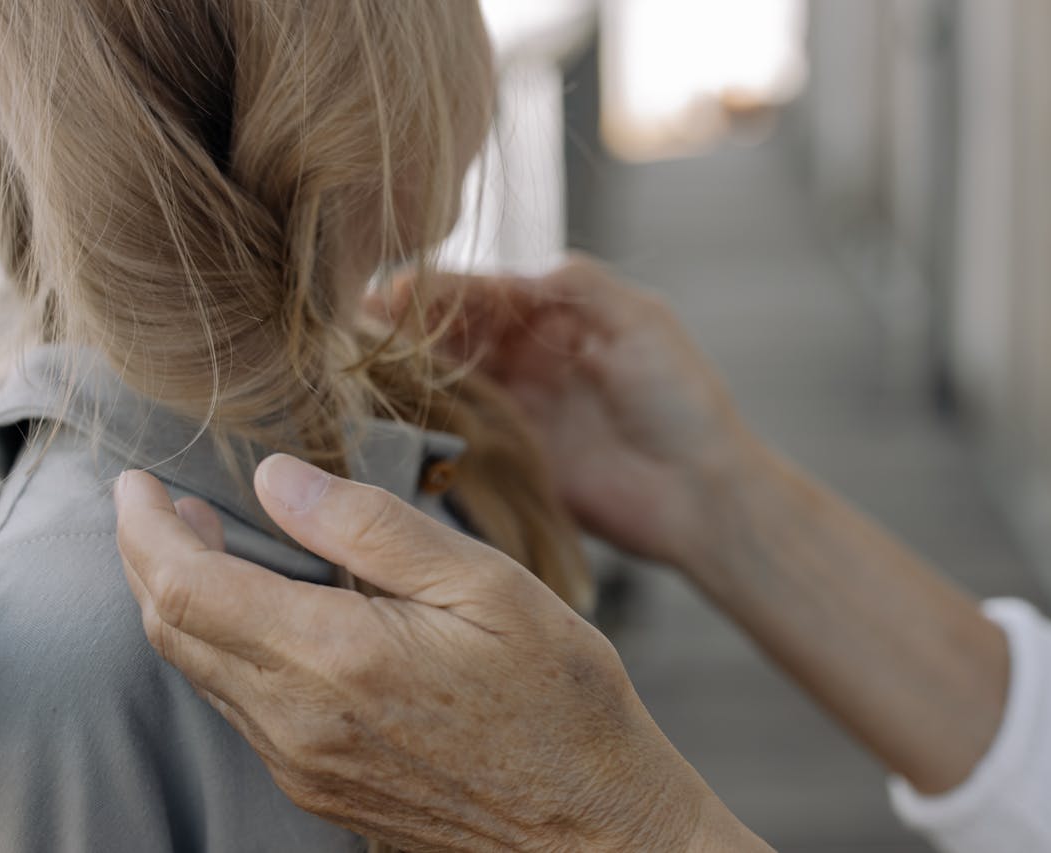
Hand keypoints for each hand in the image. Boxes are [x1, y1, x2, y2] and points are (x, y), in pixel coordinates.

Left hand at [115, 454, 764, 851]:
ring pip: (201, 672)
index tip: (138, 483)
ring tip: (203, 542)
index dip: (146, 527)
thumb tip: (273, 478)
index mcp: (335, 656)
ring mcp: (303, 765)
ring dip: (183, 602)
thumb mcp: (483, 584)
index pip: (187, 585)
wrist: (593, 830)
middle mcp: (298, 722)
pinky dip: (224, 647)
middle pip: (174, 630)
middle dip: (148, 558)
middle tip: (159, 504)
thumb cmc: (558, 699)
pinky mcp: (319, 788)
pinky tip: (260, 613)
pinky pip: (240, 708)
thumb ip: (369, 527)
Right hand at [379, 255, 754, 569]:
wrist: (702, 494)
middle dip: (401, 328)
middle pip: (449, 332)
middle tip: (348, 331)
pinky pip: (453, 433)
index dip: (433, 291)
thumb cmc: (682, 401)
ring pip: (443, 379)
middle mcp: (526, 356)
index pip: (480, 292)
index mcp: (555, 315)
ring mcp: (514, 407)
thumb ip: (579, 285)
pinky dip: (419, 423)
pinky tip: (383, 419)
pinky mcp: (507, 457)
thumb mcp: (641, 322)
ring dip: (401, 373)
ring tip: (352, 369)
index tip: (387, 294)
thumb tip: (514, 267)